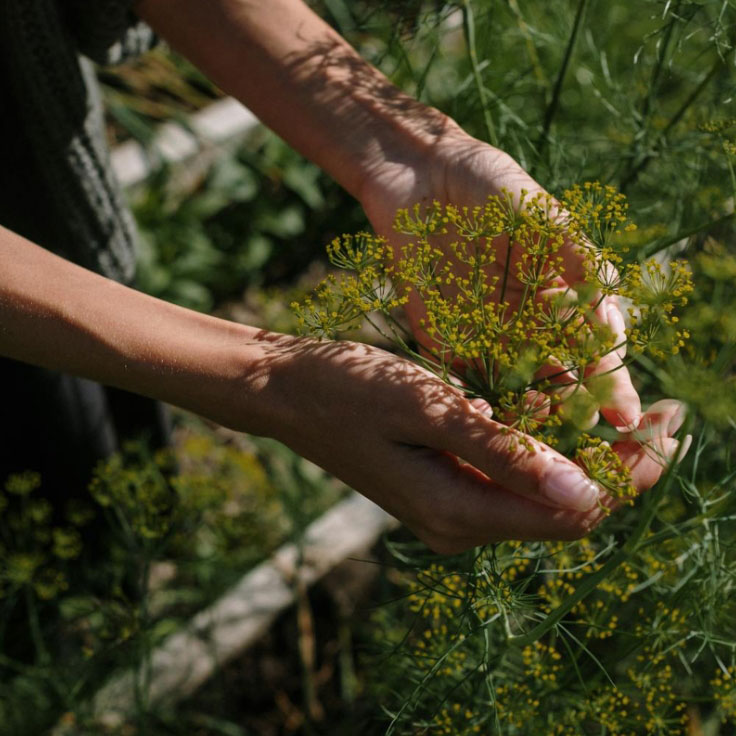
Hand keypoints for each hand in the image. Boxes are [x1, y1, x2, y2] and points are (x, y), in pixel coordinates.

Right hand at [246, 333, 682, 553]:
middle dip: (622, 466)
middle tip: (667, 414)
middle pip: (566, 509)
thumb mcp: (428, 410)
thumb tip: (586, 492)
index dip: (632, 473)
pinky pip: (513, 480)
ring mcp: (451, 510)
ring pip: (543, 494)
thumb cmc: (349, 389)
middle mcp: (461, 524)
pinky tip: (561, 413)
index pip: (574, 510)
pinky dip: (546, 451)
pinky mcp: (444, 487)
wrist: (287, 392)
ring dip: (588, 457)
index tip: (674, 426)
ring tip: (627, 411)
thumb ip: (504, 453)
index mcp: (459, 511)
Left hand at [359, 130, 640, 431]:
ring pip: (514, 386)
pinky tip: (493, 423)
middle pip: (559, 377)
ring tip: (544, 434)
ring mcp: (484, 333)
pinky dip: (477, 402)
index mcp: (559, 296)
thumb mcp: (541, 212)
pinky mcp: (442, 337)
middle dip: (575, 408)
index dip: (611, 382)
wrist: (420, 177)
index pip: (594, 349)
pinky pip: (462, 377)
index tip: (626, 416)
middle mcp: (526, 322)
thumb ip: (576, 256)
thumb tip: (612, 307)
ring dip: (530, 413)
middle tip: (587, 433)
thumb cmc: (490, 185)